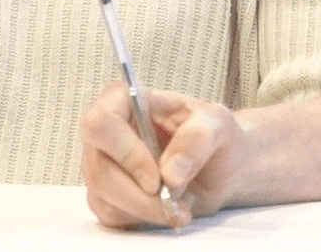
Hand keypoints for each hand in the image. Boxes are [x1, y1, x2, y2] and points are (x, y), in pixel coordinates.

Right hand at [79, 82, 250, 229]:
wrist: (222, 167)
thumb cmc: (215, 135)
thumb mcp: (218, 124)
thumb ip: (197, 138)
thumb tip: (169, 173)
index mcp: (128, 101)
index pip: (101, 122)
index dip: (125, 152)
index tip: (157, 177)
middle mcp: (109, 133)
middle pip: (99, 168)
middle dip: (138, 195)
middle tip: (171, 202)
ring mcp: (104, 165)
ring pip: (102, 196)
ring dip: (144, 210)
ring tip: (179, 207)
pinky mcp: (108, 196)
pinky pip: (111, 214)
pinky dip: (141, 219)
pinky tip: (167, 210)